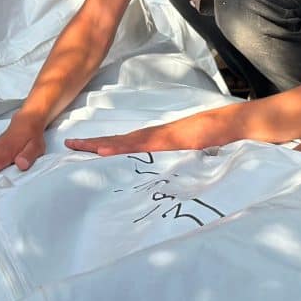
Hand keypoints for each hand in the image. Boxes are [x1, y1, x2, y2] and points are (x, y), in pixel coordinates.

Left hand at [66, 111, 236, 156]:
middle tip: (67, 145)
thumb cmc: (216, 138)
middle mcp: (154, 136)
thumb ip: (180, 163)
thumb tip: (170, 175)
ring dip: (100, 145)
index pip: (125, 144)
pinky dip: (119, 148)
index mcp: (158, 141)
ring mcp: (160, 137)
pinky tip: (103, 150)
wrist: (232, 125)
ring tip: (76, 147)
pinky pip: (139, 146)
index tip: (84, 148)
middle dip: (93, 144)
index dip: (104, 145)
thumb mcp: (193, 154)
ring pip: (123, 142)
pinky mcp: (167, 140)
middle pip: (118, 141)